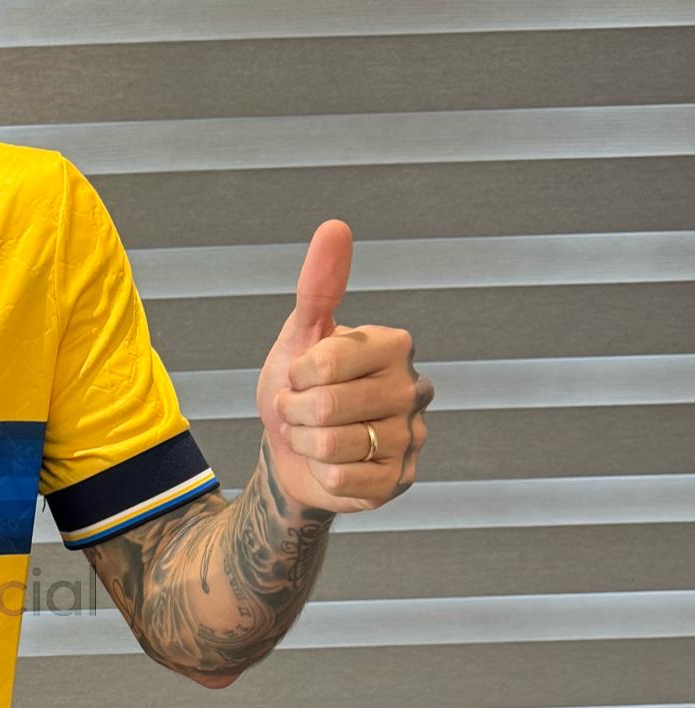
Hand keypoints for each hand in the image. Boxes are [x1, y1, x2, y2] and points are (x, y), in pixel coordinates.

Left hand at [255, 220, 434, 514]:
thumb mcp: (302, 333)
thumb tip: (336, 226)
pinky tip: (332, 463)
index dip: (295, 373)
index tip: (301, 374)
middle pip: (324, 405)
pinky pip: (342, 479)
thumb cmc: (300, 385)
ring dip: (305, 442)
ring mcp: (412, 439)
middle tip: (301, 409)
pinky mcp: (400, 481)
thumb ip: (319, 283)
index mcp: (393, 346)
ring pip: (331, 444)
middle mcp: (414, 389)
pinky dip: (320, 473)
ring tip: (314, 434)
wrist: (293, 450)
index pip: (324, 360)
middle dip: (294, 410)